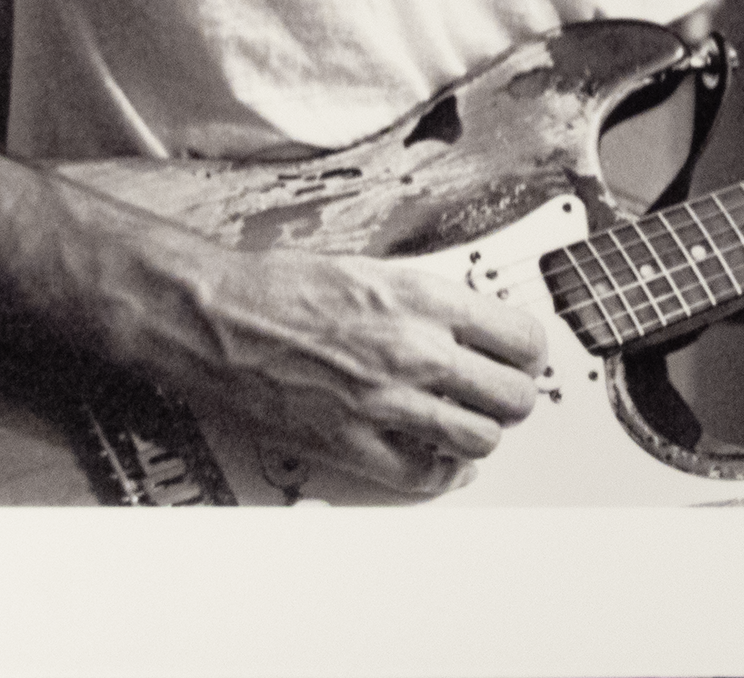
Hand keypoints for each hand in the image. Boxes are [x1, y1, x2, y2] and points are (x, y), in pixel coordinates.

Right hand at [147, 247, 547, 496]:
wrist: (214, 316)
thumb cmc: (277, 285)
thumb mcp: (370, 268)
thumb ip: (424, 298)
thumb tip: (466, 320)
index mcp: (422, 296)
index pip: (520, 336)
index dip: (529, 354)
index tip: (521, 359)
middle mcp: (414, 348)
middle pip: (511, 394)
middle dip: (513, 398)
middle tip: (500, 396)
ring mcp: (384, 400)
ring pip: (479, 438)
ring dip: (481, 435)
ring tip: (468, 426)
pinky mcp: (351, 442)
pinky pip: (423, 474)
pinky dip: (442, 473)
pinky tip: (439, 460)